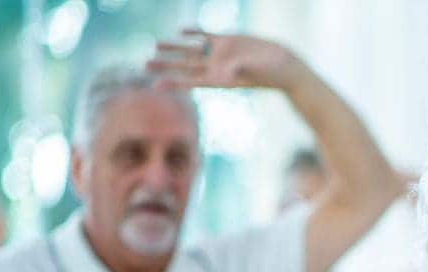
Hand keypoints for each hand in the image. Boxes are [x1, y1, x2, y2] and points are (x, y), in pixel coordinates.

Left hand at [147, 29, 304, 91]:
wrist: (284, 65)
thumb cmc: (272, 74)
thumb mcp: (256, 72)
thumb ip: (241, 70)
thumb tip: (228, 69)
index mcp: (219, 79)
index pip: (190, 81)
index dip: (172, 82)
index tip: (155, 84)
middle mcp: (216, 68)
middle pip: (184, 67)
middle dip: (165, 65)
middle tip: (144, 64)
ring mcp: (220, 54)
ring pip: (190, 51)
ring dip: (173, 48)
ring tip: (154, 45)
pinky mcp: (227, 41)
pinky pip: (205, 36)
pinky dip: (194, 32)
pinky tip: (182, 30)